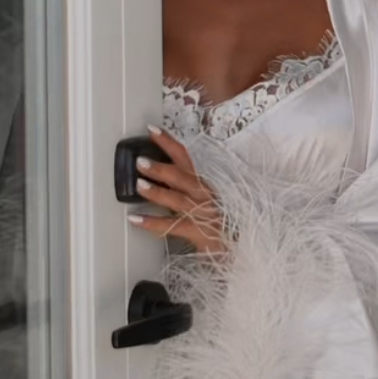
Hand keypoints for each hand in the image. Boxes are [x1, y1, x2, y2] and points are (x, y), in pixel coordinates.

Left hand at [127, 128, 225, 253]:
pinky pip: (173, 226)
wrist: (241, 247)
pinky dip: (153, 223)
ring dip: (157, 191)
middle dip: (161, 167)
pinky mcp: (200, 232)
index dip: (169, 143)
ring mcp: (204, 213)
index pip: (186, 158)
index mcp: (204, 183)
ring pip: (178, 199)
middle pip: (182, 176)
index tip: (152, 131)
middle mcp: (205, 195)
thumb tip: (158, 176)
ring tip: (139, 185)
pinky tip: (136, 218)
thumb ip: (185, 188)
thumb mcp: (206, 199)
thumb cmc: (221, 223)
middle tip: (140, 160)